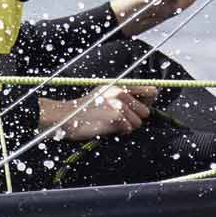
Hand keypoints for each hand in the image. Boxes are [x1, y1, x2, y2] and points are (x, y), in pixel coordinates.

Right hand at [40, 84, 156, 139]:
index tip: (140, 108)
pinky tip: (106, 127)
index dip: (148, 102)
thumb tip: (148, 98)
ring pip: (138, 123)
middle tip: (117, 118)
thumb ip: (123, 95)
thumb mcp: (103, 94)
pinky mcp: (116, 117)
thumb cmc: (83, 109)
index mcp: (117, 85)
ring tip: (109, 122)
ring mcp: (118, 105)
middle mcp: (119, 92)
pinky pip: (128, 129)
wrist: (65, 117)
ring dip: (126, 126)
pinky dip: (119, 132)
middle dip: (135, 118)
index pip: (150, 91)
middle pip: (146, 111)